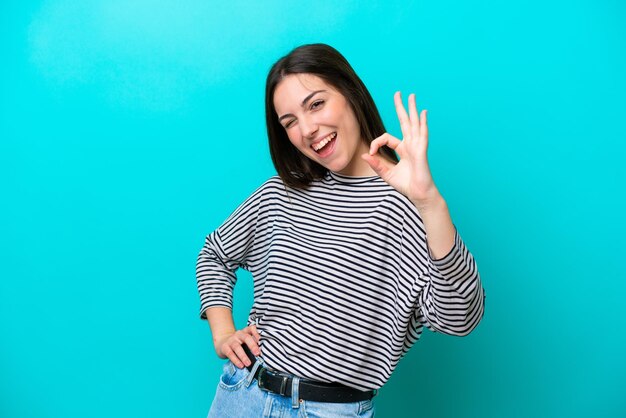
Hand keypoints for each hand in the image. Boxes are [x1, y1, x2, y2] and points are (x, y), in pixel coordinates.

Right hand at [214, 325, 261, 368]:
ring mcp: (231, 340)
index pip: (252, 328)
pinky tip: (241, 365)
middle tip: (257, 354)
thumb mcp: (246, 341)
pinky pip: (230, 353)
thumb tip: (265, 353)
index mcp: (246, 331)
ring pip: (237, 347)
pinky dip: (236, 360)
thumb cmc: (239, 344)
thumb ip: (254, 344)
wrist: (223, 343)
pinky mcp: (224, 347)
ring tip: (248, 364)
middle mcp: (239, 334)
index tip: (262, 340)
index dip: (258, 333)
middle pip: (246, 337)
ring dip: (243, 356)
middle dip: (252, 345)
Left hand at [362, 92, 440, 208]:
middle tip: (398, 93)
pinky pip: (422, 135)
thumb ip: (376, 164)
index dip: (376, 142)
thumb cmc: (406, 185)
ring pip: (413, 124)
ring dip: (412, 109)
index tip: (371, 153)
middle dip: (401, 107)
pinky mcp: (421, 152)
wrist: (419, 195)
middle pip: (405, 122)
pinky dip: (422, 123)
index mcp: (403, 149)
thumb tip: (365, 155)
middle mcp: (410, 145)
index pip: (386, 138)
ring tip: (411, 96)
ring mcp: (417, 146)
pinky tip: (423, 113)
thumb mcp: (386, 174)